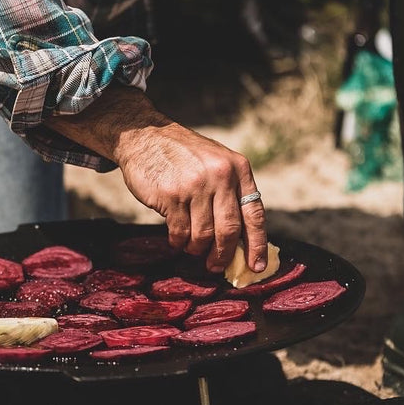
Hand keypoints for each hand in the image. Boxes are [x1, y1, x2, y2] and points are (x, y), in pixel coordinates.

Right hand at [115, 123, 266, 271]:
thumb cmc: (184, 156)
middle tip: (216, 266)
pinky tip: (176, 239)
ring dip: (197, 248)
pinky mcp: (171, 195)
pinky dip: (179, 242)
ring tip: (192, 248)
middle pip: (229, 230)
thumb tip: (241, 241)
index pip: (254, 214)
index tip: (256, 267)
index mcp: (238, 169)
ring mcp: (195, 186)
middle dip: (223, 255)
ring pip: (203, 235)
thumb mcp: (216, 163)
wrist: (146, 137)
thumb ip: (230, 193)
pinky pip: (180, 232)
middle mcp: (220, 176)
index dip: (257, 245)